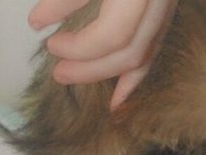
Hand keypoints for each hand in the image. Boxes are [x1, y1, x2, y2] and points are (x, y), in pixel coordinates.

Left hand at [28, 0, 178, 107]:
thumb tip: (37, 23)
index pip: (112, 35)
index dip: (80, 48)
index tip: (52, 45)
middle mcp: (158, 3)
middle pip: (130, 53)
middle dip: (92, 68)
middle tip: (60, 74)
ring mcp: (167, 6)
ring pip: (146, 54)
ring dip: (113, 76)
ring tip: (81, 80)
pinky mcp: (168, 8)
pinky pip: (155, 46)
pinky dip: (136, 72)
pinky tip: (119, 96)